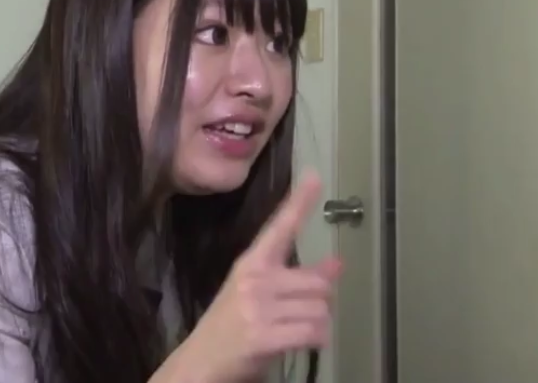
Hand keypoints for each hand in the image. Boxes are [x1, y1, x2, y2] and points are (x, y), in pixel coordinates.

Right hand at [175, 171, 341, 382]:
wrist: (200, 362)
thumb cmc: (230, 327)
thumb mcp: (259, 295)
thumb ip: (297, 279)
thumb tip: (337, 264)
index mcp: (250, 263)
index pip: (279, 227)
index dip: (298, 202)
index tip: (313, 175)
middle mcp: (254, 280)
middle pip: (317, 282)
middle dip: (319, 301)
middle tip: (299, 315)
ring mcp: (258, 307)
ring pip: (320, 309)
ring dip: (317, 325)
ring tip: (294, 332)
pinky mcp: (264, 335)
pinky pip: (313, 332)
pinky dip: (316, 340)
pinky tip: (301, 343)